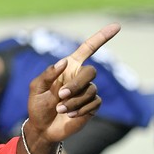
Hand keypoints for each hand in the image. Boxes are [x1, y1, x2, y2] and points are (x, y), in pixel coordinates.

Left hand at [26, 23, 119, 142]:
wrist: (43, 128)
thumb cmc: (38, 105)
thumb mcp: (36, 88)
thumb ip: (48, 74)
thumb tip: (63, 62)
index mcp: (68, 68)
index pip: (88, 49)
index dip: (101, 37)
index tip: (116, 26)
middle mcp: (80, 77)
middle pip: (90, 72)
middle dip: (75, 84)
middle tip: (60, 95)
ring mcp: (87, 91)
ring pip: (91, 90)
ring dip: (73, 101)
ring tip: (60, 109)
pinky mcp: (92, 105)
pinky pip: (94, 102)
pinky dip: (80, 109)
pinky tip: (69, 114)